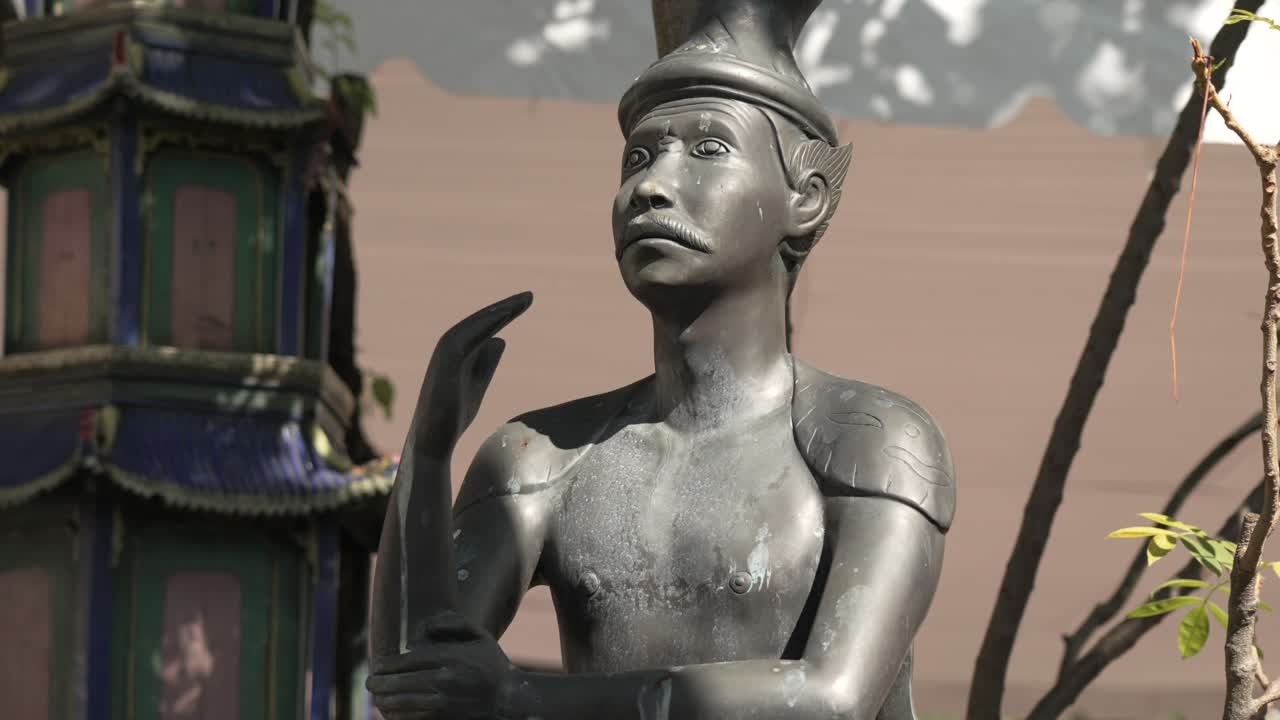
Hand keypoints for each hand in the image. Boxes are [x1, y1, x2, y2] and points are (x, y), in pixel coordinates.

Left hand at [368, 612, 514, 719]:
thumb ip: (453, 623)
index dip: (387, 664)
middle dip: (380, 683)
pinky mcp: (443, 718)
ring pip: (402, 703)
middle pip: (400, 682)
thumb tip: (419, 630)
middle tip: (370, 683)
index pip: (408, 660)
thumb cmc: (491, 664)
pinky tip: (391, 711)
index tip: (377, 664)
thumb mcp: (480, 636)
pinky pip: (412, 718)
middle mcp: (445, 680)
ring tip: (377, 698)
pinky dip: (398, 715)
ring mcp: (443, 703)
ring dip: (385, 700)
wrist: (509, 699)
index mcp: (450, 657)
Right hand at [410, 292, 532, 459]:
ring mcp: (446, 353)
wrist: (434, 439)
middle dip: (505, 307)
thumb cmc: (454, 414)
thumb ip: (487, 362)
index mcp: (458, 350)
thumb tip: (501, 339)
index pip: (485, 326)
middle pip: (481, 321)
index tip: (527, 302)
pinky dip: (485, 325)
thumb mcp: (477, 384)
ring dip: (497, 311)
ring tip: (520, 302)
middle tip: (530, 296)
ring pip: (475, 325)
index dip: (505, 313)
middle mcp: (450, 346)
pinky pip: (468, 337)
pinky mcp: (446, 362)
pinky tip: (503, 317)